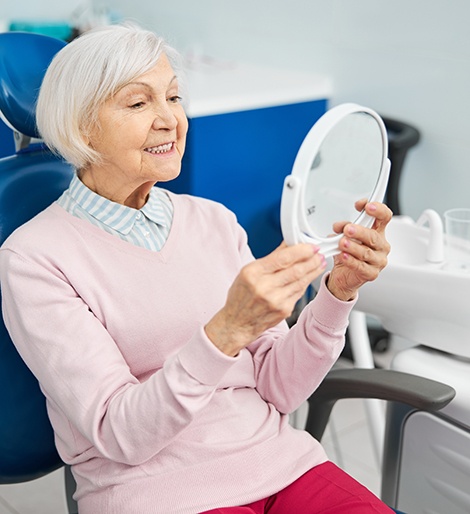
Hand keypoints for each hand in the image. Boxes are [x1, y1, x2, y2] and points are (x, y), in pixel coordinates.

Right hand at [205, 243, 325, 355]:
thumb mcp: (248, 272)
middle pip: (295, 270)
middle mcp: (264, 287)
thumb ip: (270, 258)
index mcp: (253, 273)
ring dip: (313, 270)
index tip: (311, 246)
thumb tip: (289, 244)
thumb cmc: (241, 296)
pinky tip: (309, 276)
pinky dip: (305, 282)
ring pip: (301, 281)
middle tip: (319, 253)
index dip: (301, 251)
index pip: (282, 258)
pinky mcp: (284, 310)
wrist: (237, 323)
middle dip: (312, 260)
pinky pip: (299, 292)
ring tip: (319, 262)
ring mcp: (275, 300)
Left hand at [326, 200, 391, 301]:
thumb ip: (343, 228)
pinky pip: (361, 267)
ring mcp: (378, 260)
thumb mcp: (344, 236)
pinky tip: (343, 256)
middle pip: (374, 236)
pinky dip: (350, 261)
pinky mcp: (371, 274)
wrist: (344, 275)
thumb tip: (339, 226)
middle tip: (348, 228)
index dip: (378, 210)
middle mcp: (381, 246)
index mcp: (378, 232)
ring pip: (366, 252)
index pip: (384, 217)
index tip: (367, 206)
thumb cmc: (348, 252)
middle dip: (360, 231)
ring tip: (342, 243)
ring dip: (353, 246)